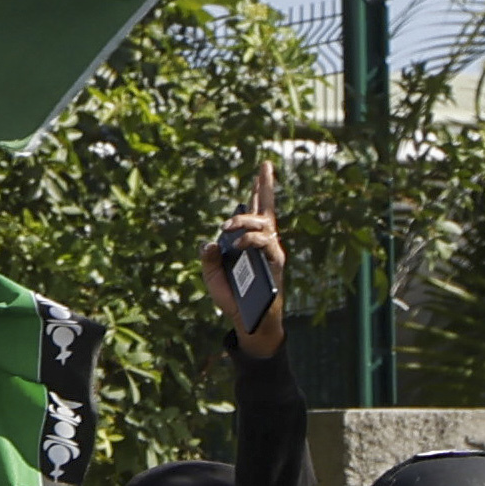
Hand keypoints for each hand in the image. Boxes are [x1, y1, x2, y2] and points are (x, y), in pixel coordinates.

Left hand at [206, 158, 288, 360]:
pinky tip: (239, 244)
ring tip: (228, 228)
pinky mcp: (275, 263)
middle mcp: (265, 242)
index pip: (257, 209)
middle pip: (266, 209)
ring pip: (264, 224)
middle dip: (265, 188)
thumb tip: (210, 243)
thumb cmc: (233, 297)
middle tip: (252, 184)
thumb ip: (209, 259)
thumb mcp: (213, 276)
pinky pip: (267, 244)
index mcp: (251, 240)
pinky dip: (251, 240)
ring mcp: (271, 251)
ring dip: (244, 221)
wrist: (246, 320)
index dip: (261, 187)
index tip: (264, 165)